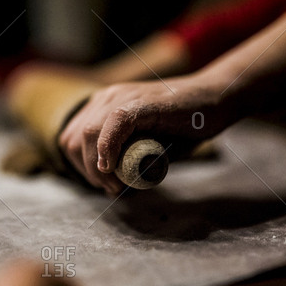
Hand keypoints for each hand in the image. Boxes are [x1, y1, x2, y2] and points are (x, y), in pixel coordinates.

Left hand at [58, 76, 225, 194]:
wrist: (214, 102)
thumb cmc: (182, 126)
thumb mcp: (145, 145)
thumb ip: (125, 157)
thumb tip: (109, 183)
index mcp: (102, 105)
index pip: (70, 138)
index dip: (80, 167)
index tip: (102, 185)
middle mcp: (107, 98)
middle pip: (72, 138)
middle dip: (87, 171)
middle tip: (111, 188)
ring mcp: (122, 97)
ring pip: (87, 133)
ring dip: (97, 167)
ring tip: (117, 185)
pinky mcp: (142, 102)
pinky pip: (114, 124)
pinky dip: (108, 148)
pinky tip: (113, 166)